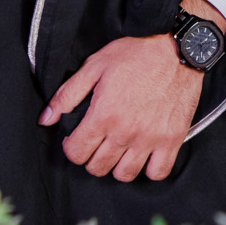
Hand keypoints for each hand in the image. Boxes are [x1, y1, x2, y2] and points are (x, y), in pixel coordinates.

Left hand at [41, 32, 202, 180]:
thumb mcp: (95, 65)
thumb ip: (68, 94)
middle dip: (92, 157)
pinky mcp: (172, 140)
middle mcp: (126, 131)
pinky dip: (148, 169)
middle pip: (98, 167)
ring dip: (117, 165)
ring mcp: (150, 138)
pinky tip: (144, 155)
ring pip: (124, 174)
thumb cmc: (138, 54)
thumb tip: (46, 118)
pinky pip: (157, 172)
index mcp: (104, 114)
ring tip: (119, 150)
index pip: (76, 153)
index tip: (78, 139)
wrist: (178, 50)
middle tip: (98, 143)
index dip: (72, 147)